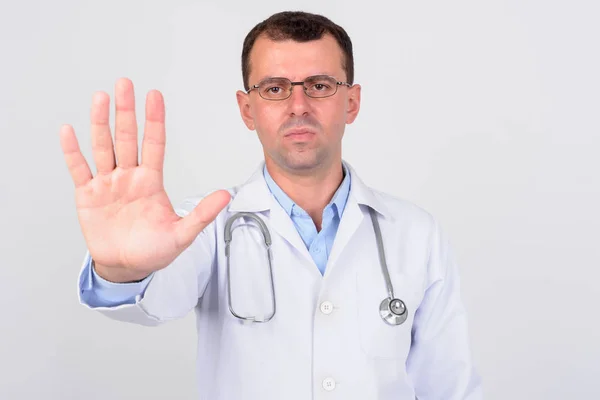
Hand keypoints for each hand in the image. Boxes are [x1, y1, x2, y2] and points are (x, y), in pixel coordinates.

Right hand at [60, 78, 230, 281]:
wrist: (127, 267)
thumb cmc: (155, 251)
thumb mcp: (182, 234)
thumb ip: (202, 214)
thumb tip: (226, 195)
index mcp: (151, 181)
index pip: (154, 143)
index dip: (154, 120)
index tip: (154, 95)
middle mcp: (129, 176)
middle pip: (126, 137)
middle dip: (126, 111)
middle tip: (125, 84)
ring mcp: (107, 183)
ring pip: (103, 147)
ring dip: (100, 123)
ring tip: (100, 98)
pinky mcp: (88, 195)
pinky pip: (79, 169)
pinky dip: (72, 151)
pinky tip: (68, 131)